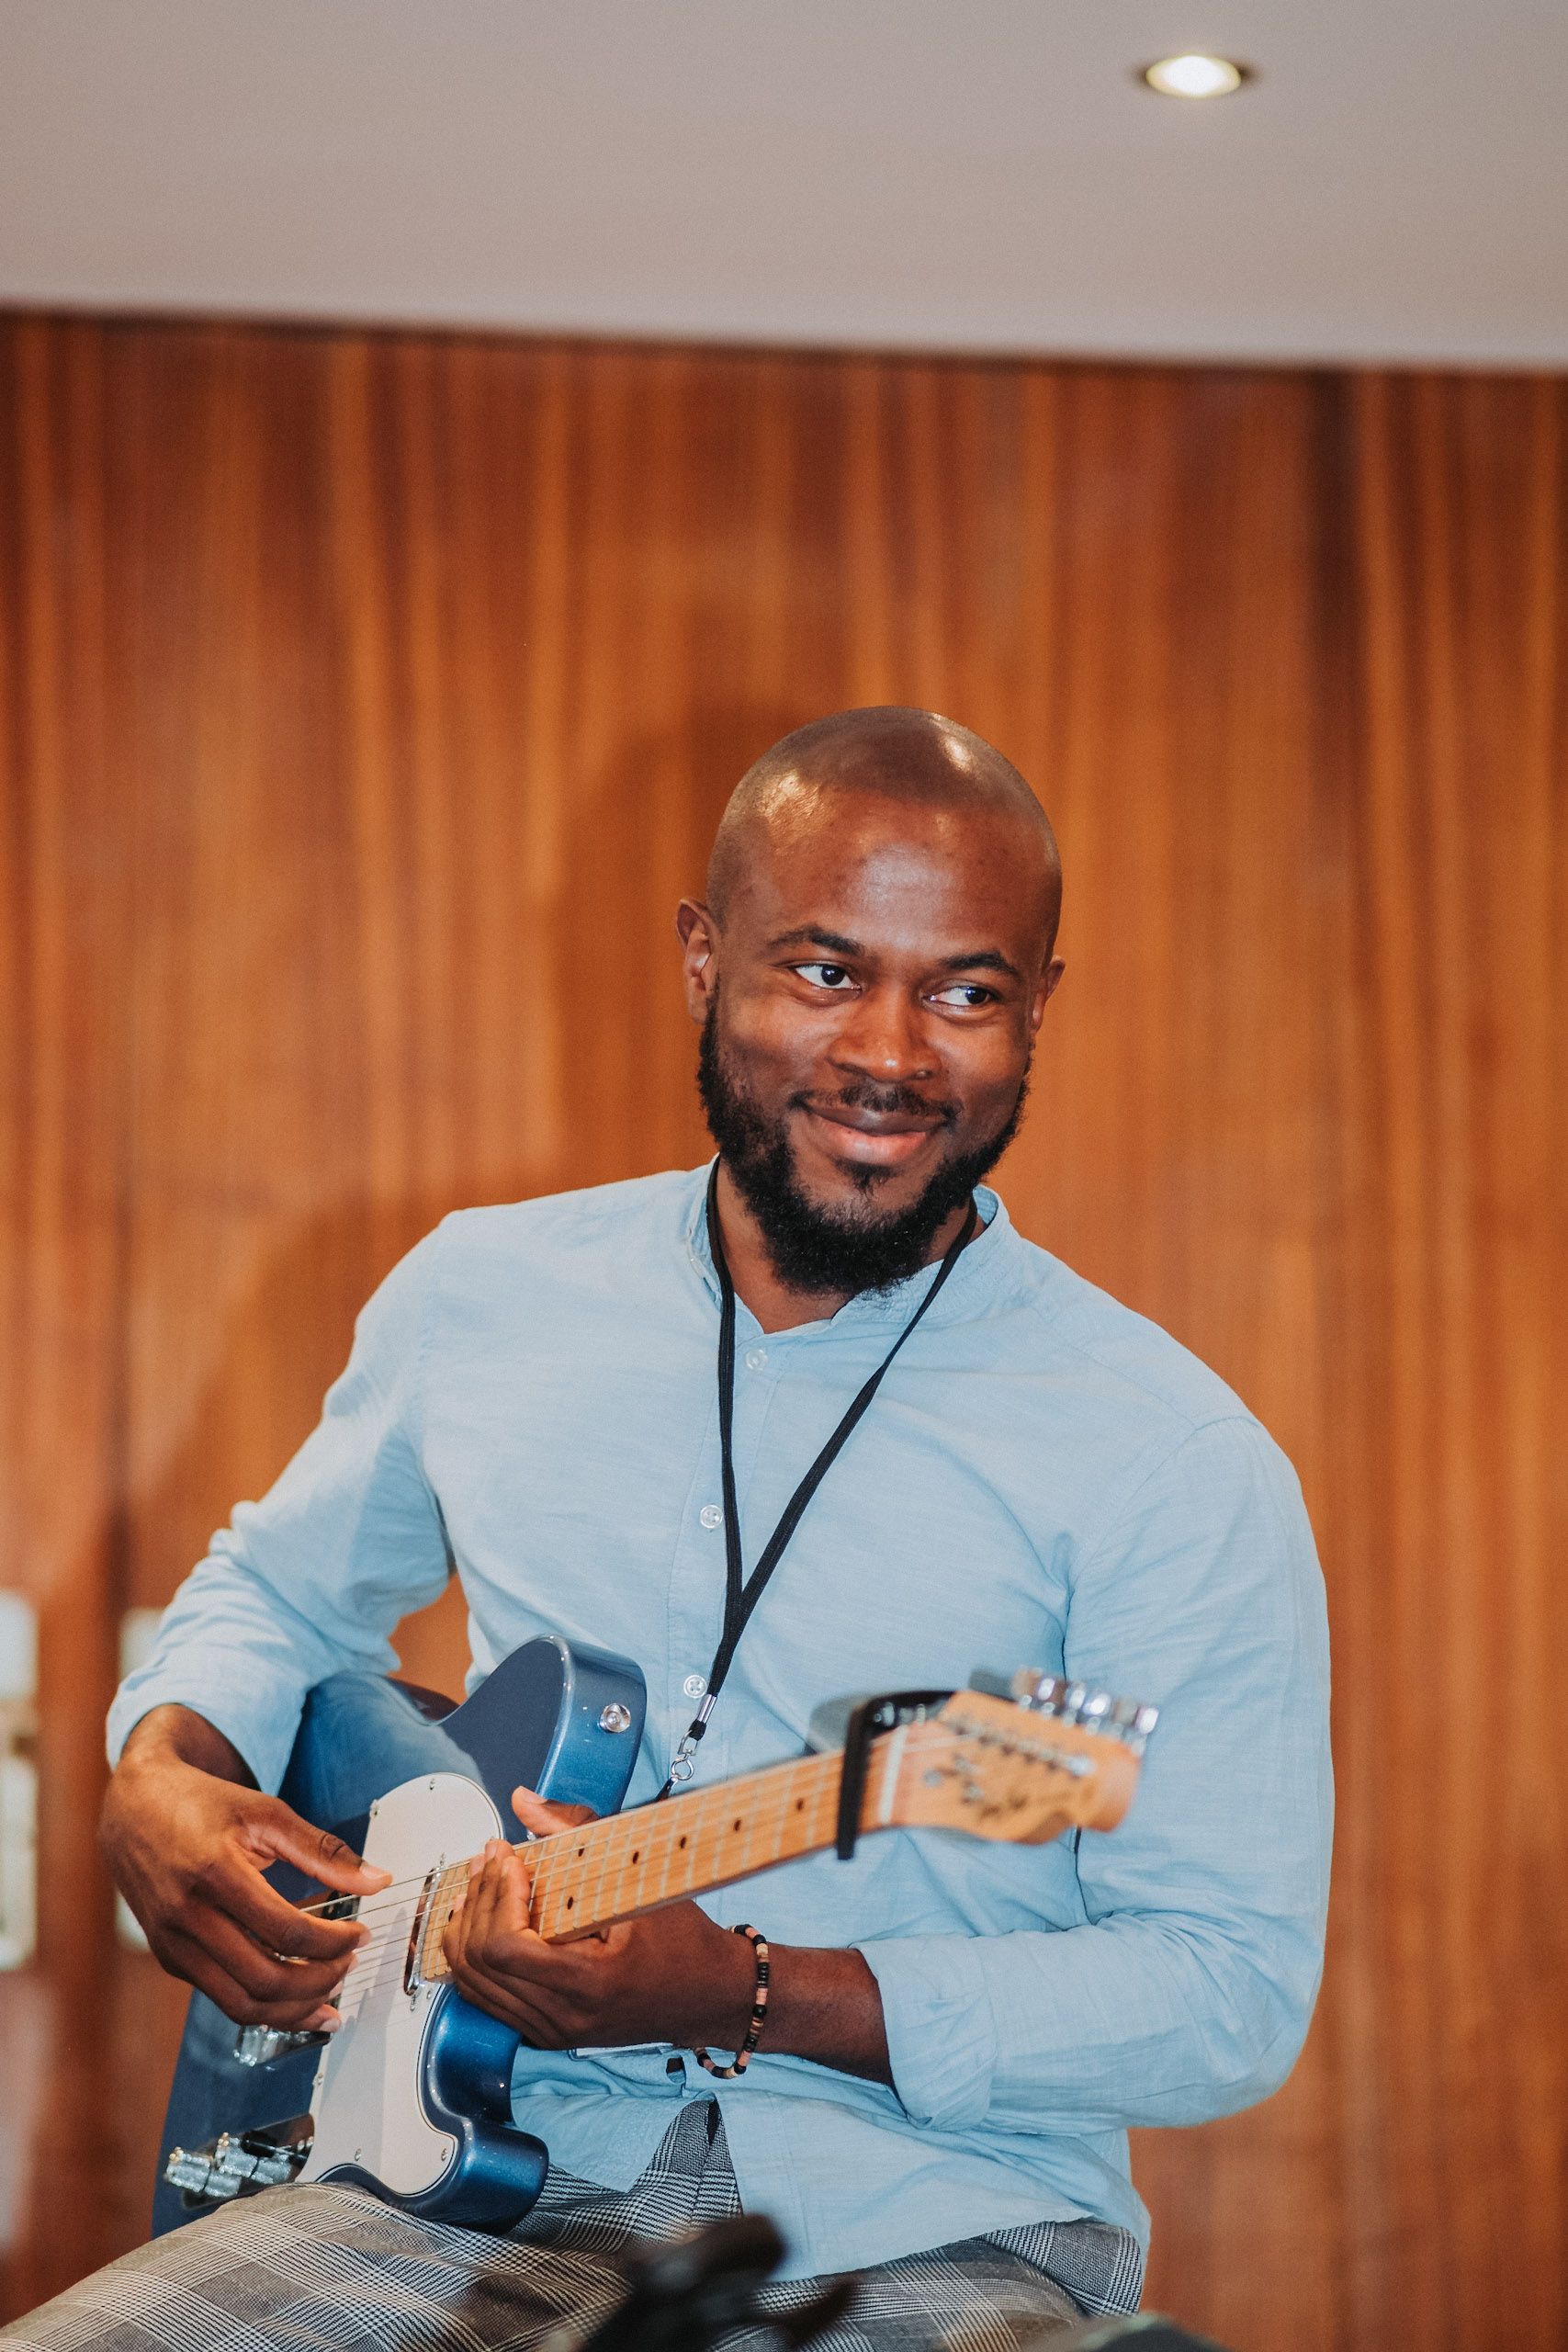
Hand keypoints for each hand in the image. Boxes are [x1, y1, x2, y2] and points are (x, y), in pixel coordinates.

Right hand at [101, 1705, 390, 2031]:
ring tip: (331, 1997)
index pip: (286, 1932)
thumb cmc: (202, 1804)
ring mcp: (174, 1944)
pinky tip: (293, 1996)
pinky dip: (263, 2006)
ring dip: (294, 2010)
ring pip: (241, 2005)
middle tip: (350, 1965)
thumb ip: (322, 1849)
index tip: (360, 1933)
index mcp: (214, 1874)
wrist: (134, 1808)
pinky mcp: (170, 1958)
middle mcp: (188, 1917)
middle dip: (320, 1983)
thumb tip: (378, 1880)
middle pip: (264, 1981)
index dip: (333, 1942)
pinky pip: (221, 1998)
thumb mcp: (266, 1812)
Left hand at [442, 1790, 756, 2050]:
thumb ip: (576, 1833)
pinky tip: (483, 1919)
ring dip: (468, 1925)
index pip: (505, 1948)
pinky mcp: (546, 2031)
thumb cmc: (684, 1941)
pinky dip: (474, 1956)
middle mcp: (562, 2017)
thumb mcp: (639, 1880)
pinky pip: (486, 1997)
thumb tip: (524, 1801)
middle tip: (489, 1859)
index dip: (498, 1897)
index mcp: (588, 1983)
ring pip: (473, 1983)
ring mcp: (551, 2030)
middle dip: (478, 1900)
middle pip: (479, 1963)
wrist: (708, 1994)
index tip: (511, 1860)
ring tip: (480, 1883)